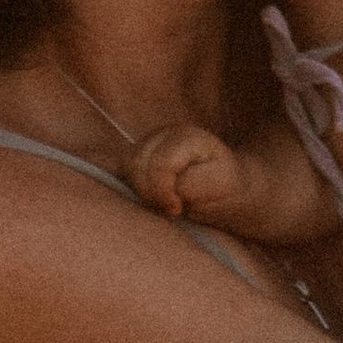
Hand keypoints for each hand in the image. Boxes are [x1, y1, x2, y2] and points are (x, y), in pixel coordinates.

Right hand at [128, 123, 244, 222]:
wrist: (219, 184)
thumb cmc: (220, 185)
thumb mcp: (214, 186)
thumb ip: (187, 186)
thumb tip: (163, 193)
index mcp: (187, 136)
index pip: (160, 162)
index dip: (163, 190)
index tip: (176, 209)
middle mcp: (164, 133)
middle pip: (138, 162)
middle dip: (150, 192)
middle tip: (170, 208)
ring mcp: (148, 141)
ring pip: (127, 166)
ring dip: (141, 190)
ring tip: (162, 202)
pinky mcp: (138, 154)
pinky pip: (123, 169)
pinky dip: (133, 186)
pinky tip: (151, 196)